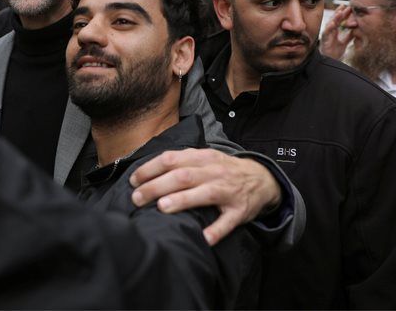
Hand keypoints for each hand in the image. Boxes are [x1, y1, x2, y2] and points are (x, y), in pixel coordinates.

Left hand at [129, 148, 281, 245]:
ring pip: (204, 194)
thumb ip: (180, 162)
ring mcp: (228, 191)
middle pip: (183, 176)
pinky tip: (203, 238)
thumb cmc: (223, 170)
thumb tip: (146, 171)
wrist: (262, 178)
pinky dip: (215, 231)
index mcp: (202, 158)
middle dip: (157, 186)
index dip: (150, 169)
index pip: (171, 159)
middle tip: (137, 198)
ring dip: (182, 200)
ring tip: (162, 208)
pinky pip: (227, 222)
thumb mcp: (204, 158)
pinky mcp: (239, 211)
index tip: (134, 180)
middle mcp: (214, 172)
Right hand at [319, 4, 352, 59]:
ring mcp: (327, 34)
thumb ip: (349, 36)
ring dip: (335, 17)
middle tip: (347, 6)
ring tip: (340, 12)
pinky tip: (333, 23)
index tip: (350, 8)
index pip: (340, 20)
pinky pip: (326, 32)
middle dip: (341, 12)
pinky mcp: (324, 39)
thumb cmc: (334, 52)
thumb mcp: (344, 42)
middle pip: (335, 19)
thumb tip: (357, 30)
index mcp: (335, 31)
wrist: (329, 61)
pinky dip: (329, 27)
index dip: (344, 14)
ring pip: (331, 23)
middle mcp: (330, 31)